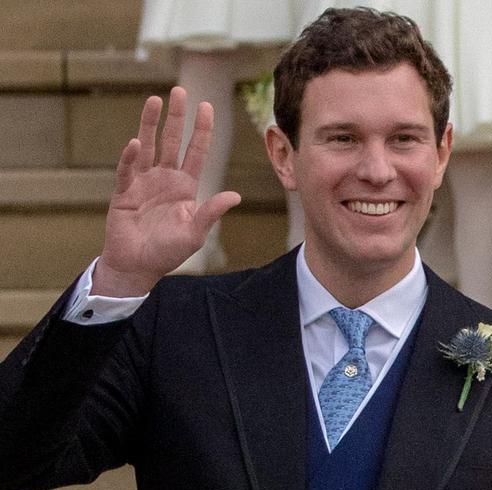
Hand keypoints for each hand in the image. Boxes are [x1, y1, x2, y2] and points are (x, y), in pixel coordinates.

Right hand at [97, 87, 240, 296]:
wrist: (138, 265)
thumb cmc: (168, 251)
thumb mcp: (195, 232)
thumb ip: (211, 212)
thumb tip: (235, 196)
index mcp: (185, 186)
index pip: (196, 151)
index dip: (201, 130)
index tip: (207, 106)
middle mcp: (165, 178)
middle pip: (172, 141)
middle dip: (176, 117)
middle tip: (180, 90)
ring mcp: (143, 182)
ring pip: (148, 147)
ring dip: (150, 124)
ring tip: (155, 101)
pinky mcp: (124, 192)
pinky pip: (127, 170)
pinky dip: (130, 157)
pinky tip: (136, 142)